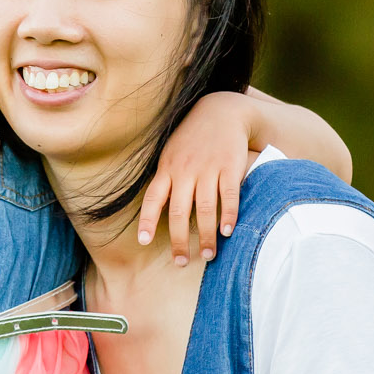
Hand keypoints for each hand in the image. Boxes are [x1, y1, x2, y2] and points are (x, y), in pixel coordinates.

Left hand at [138, 89, 257, 264]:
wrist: (221, 111)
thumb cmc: (192, 138)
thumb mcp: (171, 153)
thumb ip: (164, 179)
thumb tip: (155, 210)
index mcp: (167, 168)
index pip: (153, 198)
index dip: (147, 220)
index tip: (143, 241)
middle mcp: (185, 170)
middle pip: (179, 212)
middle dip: (180, 241)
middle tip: (181, 262)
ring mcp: (208, 169)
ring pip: (205, 209)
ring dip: (206, 236)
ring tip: (208, 255)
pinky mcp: (230, 167)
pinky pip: (229, 196)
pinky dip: (228, 216)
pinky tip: (227, 232)